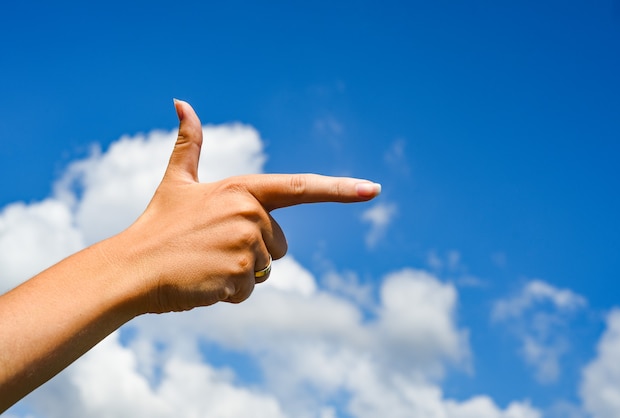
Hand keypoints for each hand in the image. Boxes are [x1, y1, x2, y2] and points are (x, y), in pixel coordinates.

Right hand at [120, 100, 380, 313]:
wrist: (130, 268)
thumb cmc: (156, 225)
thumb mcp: (176, 181)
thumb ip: (189, 144)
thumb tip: (182, 102)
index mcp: (243, 190)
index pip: (300, 188)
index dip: (340, 188)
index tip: (374, 190)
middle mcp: (250, 213)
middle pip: (280, 245)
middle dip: (255, 253)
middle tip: (213, 249)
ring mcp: (246, 245)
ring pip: (265, 270)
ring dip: (239, 274)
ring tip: (204, 264)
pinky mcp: (239, 276)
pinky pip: (248, 291)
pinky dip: (228, 292)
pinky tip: (202, 282)